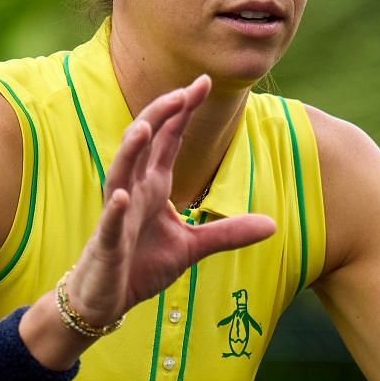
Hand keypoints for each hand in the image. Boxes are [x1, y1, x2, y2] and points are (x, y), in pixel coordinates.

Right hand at [64, 75, 276, 326]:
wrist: (107, 298)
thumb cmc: (143, 264)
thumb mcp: (193, 247)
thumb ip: (228, 232)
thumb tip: (273, 225)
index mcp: (153, 186)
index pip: (169, 139)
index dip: (184, 110)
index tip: (204, 82)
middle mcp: (132, 191)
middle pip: (144, 144)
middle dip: (161, 116)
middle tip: (183, 92)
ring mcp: (117, 215)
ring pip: (120, 174)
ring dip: (130, 151)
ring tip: (145, 129)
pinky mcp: (107, 244)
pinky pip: (109, 223)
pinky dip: (113, 209)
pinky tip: (119, 196)